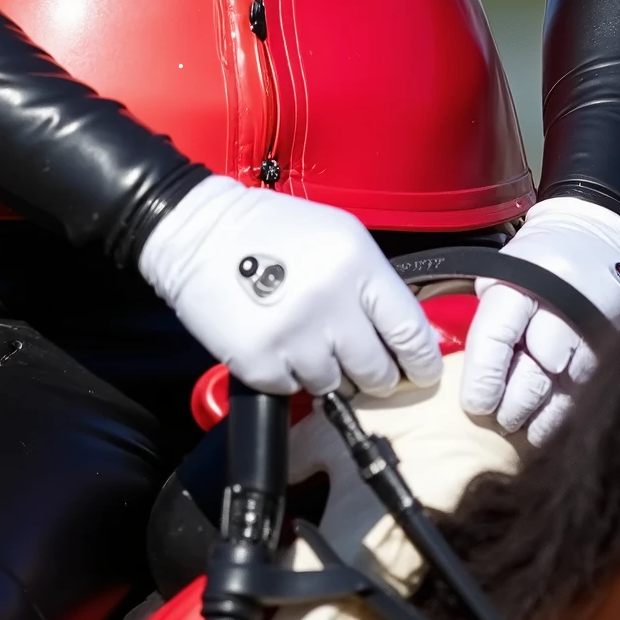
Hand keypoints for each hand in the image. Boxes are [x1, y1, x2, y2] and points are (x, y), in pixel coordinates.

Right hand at [138, 176, 441, 400]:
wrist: (196, 233)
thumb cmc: (270, 230)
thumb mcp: (339, 237)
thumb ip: (374, 284)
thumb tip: (410, 336)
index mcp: (357, 266)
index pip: (410, 332)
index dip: (422, 363)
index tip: (422, 374)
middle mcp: (330, 304)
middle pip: (377, 372)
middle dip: (375, 375)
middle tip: (362, 363)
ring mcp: (293, 337)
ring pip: (334, 386)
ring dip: (325, 372)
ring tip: (304, 338)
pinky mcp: (259, 363)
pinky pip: (291, 389)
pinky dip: (286, 374)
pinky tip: (275, 340)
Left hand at [460, 195, 619, 446]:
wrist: (600, 235)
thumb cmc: (540, 260)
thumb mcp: (503, 274)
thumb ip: (489, 320)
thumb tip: (476, 379)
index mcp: (525, 282)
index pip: (496, 339)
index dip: (484, 381)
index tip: (477, 406)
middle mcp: (564, 306)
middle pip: (534, 376)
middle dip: (513, 407)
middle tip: (501, 419)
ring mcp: (596, 327)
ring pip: (566, 391)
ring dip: (542, 416)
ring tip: (525, 426)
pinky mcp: (619, 343)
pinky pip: (591, 389)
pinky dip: (569, 411)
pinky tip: (553, 420)